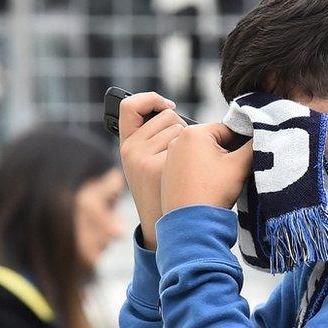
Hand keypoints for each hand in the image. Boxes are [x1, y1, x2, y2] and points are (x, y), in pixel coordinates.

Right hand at [119, 92, 184, 249]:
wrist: (164, 227)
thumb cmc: (162, 193)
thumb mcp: (144, 165)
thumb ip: (150, 139)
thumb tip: (169, 110)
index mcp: (126, 146)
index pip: (129, 107)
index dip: (150, 99)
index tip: (168, 105)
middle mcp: (132, 149)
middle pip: (168, 116)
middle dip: (180, 129)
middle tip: (178, 159)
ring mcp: (145, 158)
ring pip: (181, 128)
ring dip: (191, 143)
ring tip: (184, 169)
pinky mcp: (160, 166)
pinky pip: (189, 143)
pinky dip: (200, 152)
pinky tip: (192, 172)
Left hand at [162, 123, 253, 212]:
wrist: (191, 223)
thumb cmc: (212, 192)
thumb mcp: (239, 166)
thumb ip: (253, 146)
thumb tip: (261, 136)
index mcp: (193, 133)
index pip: (228, 129)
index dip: (243, 142)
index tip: (250, 155)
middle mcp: (177, 140)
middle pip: (214, 140)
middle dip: (228, 152)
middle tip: (237, 170)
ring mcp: (170, 157)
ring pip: (203, 153)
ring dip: (216, 162)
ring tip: (223, 179)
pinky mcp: (168, 173)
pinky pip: (191, 165)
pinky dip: (203, 171)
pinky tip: (210, 184)